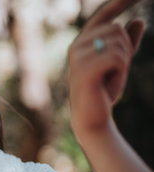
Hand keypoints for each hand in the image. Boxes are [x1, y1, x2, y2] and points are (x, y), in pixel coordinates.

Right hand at [68, 0, 144, 133]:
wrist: (92, 118)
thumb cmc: (102, 91)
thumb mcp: (119, 63)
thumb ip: (127, 43)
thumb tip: (137, 20)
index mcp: (82, 42)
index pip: (104, 15)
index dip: (121, 2)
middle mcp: (76, 46)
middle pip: (116, 28)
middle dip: (126, 47)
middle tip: (117, 69)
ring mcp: (78, 57)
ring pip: (118, 42)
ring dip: (124, 60)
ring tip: (111, 76)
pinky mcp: (84, 69)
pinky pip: (117, 56)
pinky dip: (122, 68)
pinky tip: (111, 79)